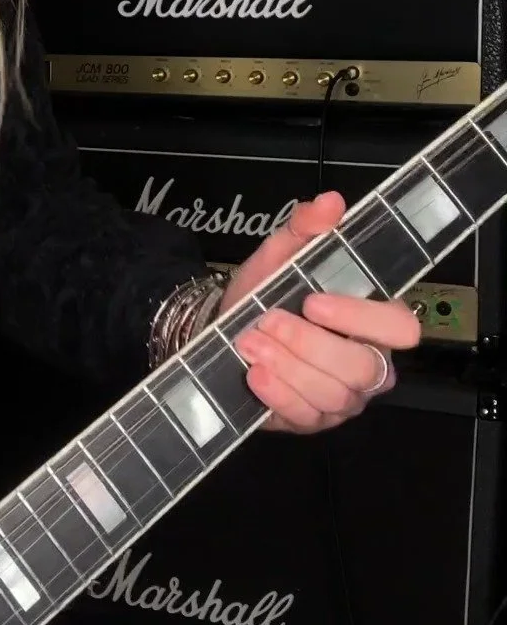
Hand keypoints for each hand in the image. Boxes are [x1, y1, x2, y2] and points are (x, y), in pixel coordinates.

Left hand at [221, 191, 420, 434]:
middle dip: (310, 345)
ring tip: (250, 342)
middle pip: (363, 368)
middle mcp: (367, 364)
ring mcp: (342, 399)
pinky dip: (277, 394)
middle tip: (267, 320)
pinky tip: (254, 373)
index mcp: (373, 321)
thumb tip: (330, 202)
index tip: (312, 301)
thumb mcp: (280, 255)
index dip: (361, 319)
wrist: (223, 329)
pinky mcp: (312, 421)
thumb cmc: (265, 293)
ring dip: (287, 366)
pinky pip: (306, 416)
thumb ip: (305, 228)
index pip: (401, 328)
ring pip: (333, 395)